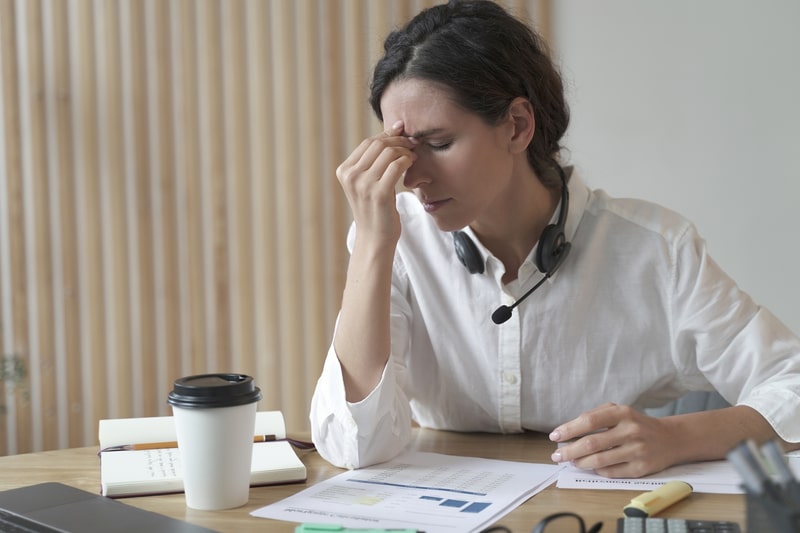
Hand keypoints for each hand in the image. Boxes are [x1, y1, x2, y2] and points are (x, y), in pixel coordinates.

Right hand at [336, 121, 416, 246]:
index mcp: (344, 171)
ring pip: (389, 152)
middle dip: (398, 140)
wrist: (375, 239)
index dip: (388, 134)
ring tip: (413, 155)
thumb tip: (394, 130)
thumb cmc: (375, 210)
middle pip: (378, 144)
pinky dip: (407, 160)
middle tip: (413, 143)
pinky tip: (412, 163)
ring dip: (405, 150)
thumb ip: (374, 161)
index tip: (403, 132)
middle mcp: (351, 176)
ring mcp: (363, 185)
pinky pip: (397, 166)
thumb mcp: (367, 183)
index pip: (368, 142)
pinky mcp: (379, 193)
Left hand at [548, 403, 678, 477]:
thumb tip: (568, 432)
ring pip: (599, 461)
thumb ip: (596, 417)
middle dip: (569, 451)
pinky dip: (597, 470)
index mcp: (622, 413)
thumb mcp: (620, 412)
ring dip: (580, 463)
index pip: (589, 420)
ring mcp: (637, 451)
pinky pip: (611, 472)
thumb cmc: (636, 424)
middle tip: (557, 455)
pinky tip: (591, 467)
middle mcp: (631, 431)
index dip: (569, 429)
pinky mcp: (641, 468)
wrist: (671, 438)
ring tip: (572, 461)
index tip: (555, 436)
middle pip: (591, 443)